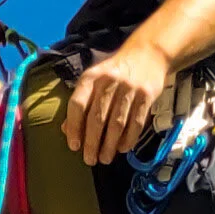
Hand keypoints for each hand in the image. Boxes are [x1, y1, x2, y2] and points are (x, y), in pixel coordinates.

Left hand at [65, 32, 169, 168]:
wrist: (148, 53)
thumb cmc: (115, 71)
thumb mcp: (94, 79)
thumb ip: (81, 102)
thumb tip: (66, 129)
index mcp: (91, 77)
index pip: (77, 104)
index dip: (74, 127)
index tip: (74, 146)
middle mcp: (109, 82)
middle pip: (97, 118)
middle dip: (92, 143)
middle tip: (89, 160)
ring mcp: (129, 89)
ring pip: (116, 124)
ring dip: (109, 145)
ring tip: (105, 159)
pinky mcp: (146, 95)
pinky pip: (136, 122)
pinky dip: (128, 139)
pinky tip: (122, 148)